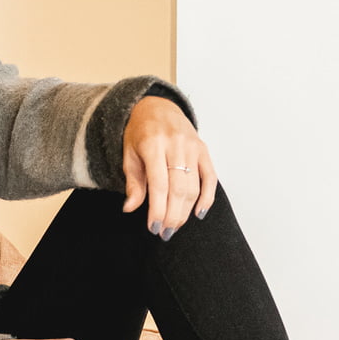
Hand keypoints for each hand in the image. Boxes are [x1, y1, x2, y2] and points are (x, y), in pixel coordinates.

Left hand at [121, 96, 218, 236]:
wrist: (157, 106)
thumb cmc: (140, 132)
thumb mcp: (129, 154)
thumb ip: (133, 182)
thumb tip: (130, 208)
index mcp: (153, 145)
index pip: (158, 185)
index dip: (157, 210)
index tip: (153, 227)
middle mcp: (175, 145)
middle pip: (178, 189)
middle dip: (172, 216)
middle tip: (165, 233)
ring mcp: (192, 147)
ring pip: (193, 187)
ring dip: (185, 211)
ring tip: (175, 226)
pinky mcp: (203, 150)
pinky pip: (210, 178)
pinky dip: (207, 198)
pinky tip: (198, 213)